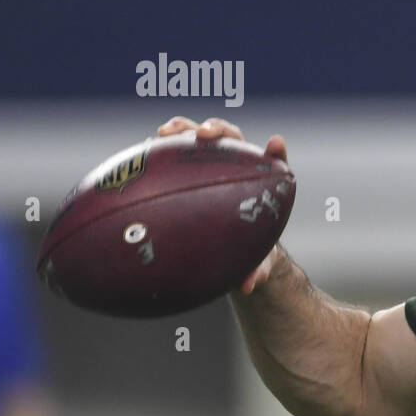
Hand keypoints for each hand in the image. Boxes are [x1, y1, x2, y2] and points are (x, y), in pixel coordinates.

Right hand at [156, 116, 287, 294]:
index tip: (275, 145)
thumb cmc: (250, 253)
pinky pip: (173, 156)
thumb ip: (258, 271)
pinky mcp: (186, 169)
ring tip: (166, 132)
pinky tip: (140, 152)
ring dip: (184, 129)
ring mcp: (209, 165)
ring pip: (198, 139)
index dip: (274, 153)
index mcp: (260, 185)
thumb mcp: (257, 263)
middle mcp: (235, 168)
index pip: (273, 163)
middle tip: (206, 135)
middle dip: (219, 130)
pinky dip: (159, 150)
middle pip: (232, 139)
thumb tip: (248, 286)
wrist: (230, 249)